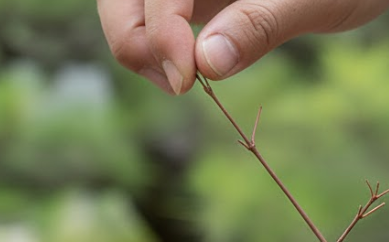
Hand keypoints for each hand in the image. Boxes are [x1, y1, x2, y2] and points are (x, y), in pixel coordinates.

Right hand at [97, 0, 388, 94]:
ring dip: (142, 47)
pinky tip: (190, 68)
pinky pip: (153, 19)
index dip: (160, 34)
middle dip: (136, 42)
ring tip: (184, 80)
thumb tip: (207, 63)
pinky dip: (160, 47)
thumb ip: (259, 24)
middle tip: (180, 85)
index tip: (187, 82)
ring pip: (129, 8)